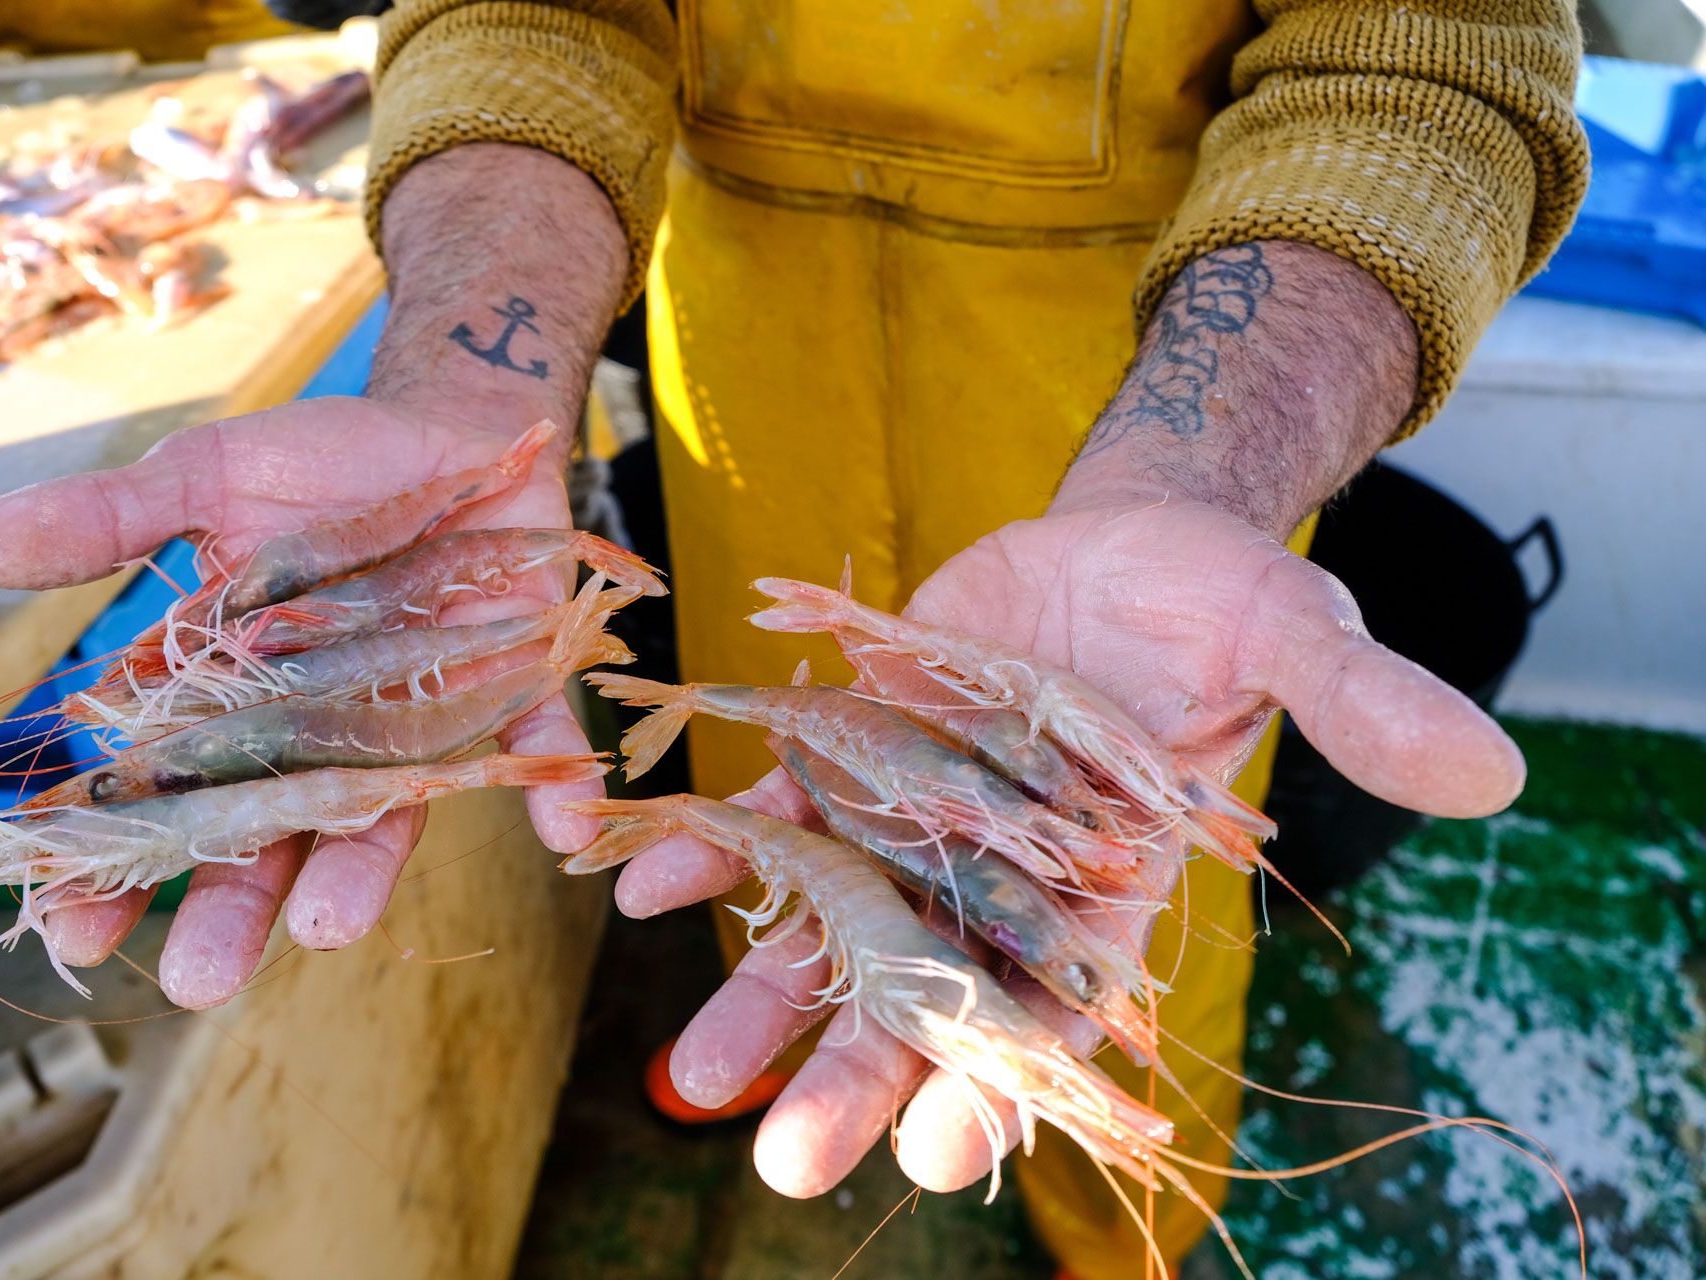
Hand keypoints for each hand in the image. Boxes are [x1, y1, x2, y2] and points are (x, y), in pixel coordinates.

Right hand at [0, 397, 602, 1005]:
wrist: (445, 427)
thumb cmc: (320, 463)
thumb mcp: (206, 480)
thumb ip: (106, 521)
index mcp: (236, 700)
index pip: (163, 799)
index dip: (118, 867)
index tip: (73, 930)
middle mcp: (323, 733)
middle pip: (270, 835)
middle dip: (234, 909)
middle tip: (197, 981)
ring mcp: (415, 722)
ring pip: (384, 815)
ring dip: (361, 874)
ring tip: (326, 928)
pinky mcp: (510, 690)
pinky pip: (535, 745)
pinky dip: (554, 783)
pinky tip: (567, 829)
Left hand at [607, 241, 1518, 1198]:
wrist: (1120, 538)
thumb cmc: (1219, 597)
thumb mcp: (1291, 630)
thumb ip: (1357, 702)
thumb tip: (1492, 772)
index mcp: (1110, 874)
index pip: (1062, 996)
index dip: (1013, 1069)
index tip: (950, 1148)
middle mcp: (1000, 870)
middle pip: (929, 987)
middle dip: (863, 1070)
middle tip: (791, 1160)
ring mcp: (917, 816)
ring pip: (835, 924)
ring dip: (765, 997)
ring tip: (693, 1078)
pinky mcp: (853, 750)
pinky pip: (777, 811)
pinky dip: (719, 848)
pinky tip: (646, 884)